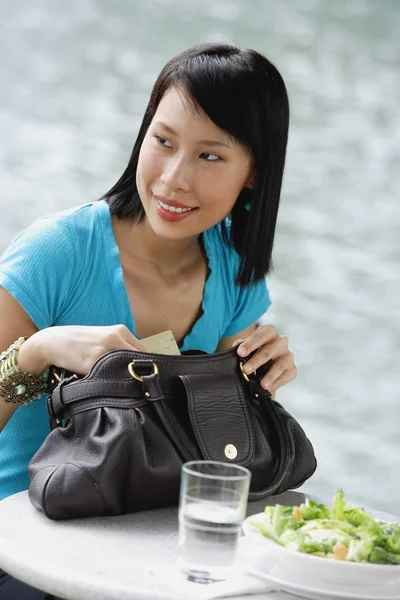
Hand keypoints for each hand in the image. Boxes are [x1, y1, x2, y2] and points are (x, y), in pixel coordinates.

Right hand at [30, 324, 146, 375]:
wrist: (53, 341)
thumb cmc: (80, 341)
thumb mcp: (104, 337)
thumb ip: (122, 346)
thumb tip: (142, 365)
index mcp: (120, 331)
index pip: (144, 351)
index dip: (147, 366)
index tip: (147, 376)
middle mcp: (114, 338)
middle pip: (139, 361)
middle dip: (139, 373)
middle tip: (137, 384)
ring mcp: (104, 351)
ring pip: (125, 369)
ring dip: (125, 378)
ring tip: (120, 384)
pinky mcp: (92, 364)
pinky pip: (108, 377)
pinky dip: (109, 382)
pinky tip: (106, 384)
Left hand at [233, 325, 296, 395]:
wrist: (263, 368)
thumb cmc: (253, 353)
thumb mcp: (247, 348)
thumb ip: (241, 346)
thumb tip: (236, 345)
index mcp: (268, 332)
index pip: (261, 335)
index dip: (250, 343)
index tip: (240, 353)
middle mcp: (280, 341)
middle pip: (269, 350)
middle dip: (256, 361)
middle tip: (245, 370)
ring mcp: (288, 355)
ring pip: (279, 364)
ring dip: (270, 375)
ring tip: (262, 385)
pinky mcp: (292, 368)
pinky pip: (286, 375)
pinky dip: (277, 382)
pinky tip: (269, 388)